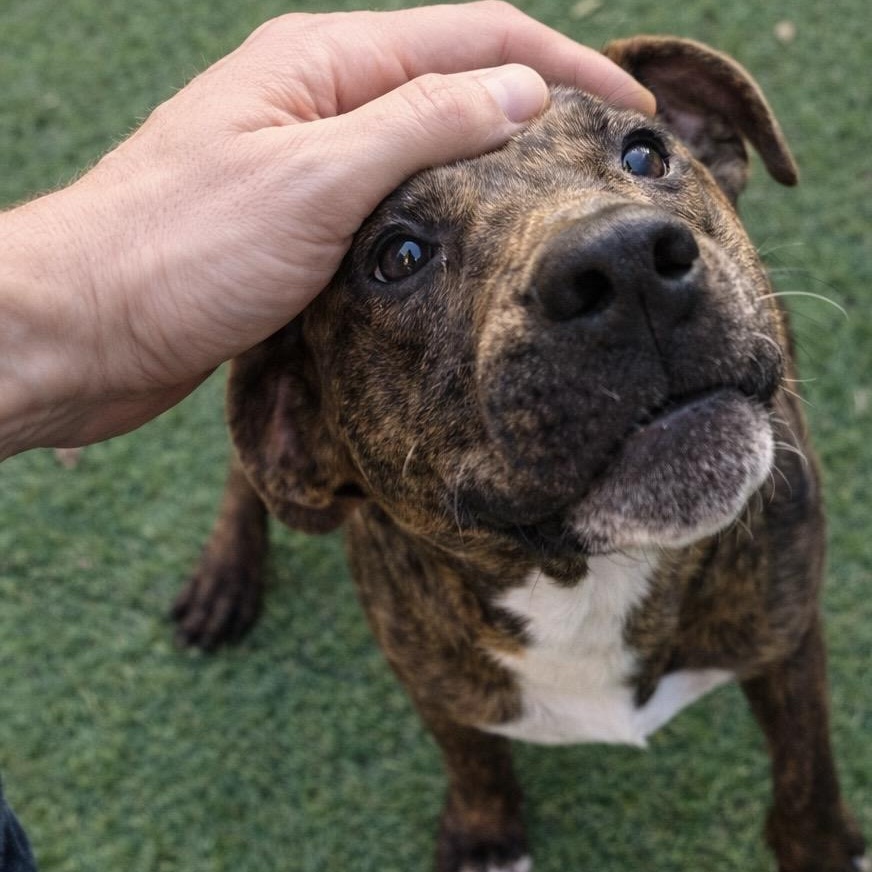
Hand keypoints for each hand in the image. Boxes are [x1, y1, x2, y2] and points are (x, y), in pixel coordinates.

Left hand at [0, 1, 653, 456]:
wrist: (86, 329)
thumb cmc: (178, 252)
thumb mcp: (312, 179)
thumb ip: (419, 125)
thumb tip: (519, 92)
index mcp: (323, 63)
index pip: (474, 36)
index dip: (563, 61)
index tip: (632, 105)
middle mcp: (320, 102)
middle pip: (455, 81)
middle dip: (538, 104)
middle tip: (608, 152)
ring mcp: (310, 165)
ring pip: (426, 147)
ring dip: (493, 160)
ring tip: (558, 196)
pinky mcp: (300, 226)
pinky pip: (392, 202)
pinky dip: (445, 211)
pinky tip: (473, 241)